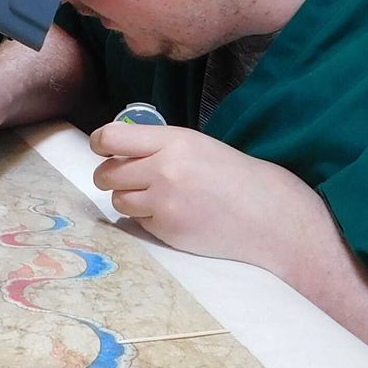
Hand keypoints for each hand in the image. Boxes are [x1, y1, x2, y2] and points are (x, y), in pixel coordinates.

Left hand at [87, 122, 329, 274]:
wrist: (267, 214)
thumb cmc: (233, 176)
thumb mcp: (196, 145)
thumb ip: (157, 145)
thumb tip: (114, 148)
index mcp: (173, 141)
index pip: (111, 137)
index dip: (100, 143)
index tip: (103, 148)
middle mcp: (164, 170)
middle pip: (106, 173)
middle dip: (109, 176)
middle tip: (125, 178)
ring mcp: (164, 203)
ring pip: (118, 200)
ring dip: (128, 199)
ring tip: (155, 197)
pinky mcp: (167, 230)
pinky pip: (138, 222)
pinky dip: (148, 219)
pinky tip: (174, 214)